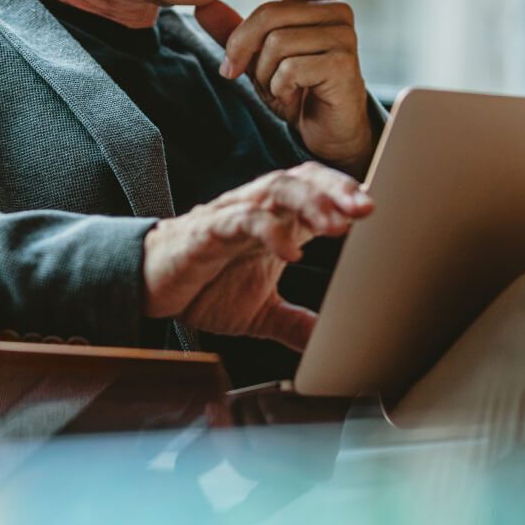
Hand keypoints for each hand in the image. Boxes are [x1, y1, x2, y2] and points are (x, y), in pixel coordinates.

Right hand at [142, 162, 372, 351]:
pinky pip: (241, 220)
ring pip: (275, 189)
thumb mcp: (260, 312)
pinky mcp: (206, 231)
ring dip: (310, 201)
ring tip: (336, 223)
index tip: (376, 212)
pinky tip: (290, 250)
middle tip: (367, 207)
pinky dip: (268, 231)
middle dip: (337, 190)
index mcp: (276, 222)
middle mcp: (257, 210)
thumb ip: (297, 324)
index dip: (346, 196)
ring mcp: (232, 216)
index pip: (317, 192)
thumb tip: (330, 346)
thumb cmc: (203, 287)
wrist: (148, 288)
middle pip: (302, 179)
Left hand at [195, 0, 372, 176]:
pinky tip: (293, 97)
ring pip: (277, 43)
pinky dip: (280, 88)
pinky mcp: (343, 61)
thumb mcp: (258, 58)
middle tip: (232, 73)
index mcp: (314, 2)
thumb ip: (234, 32)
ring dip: (265, 75)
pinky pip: (290, 68)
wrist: (328, 130)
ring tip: (278, 88)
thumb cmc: (298, 90)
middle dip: (241, 48)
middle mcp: (334, 11)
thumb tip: (202, 6)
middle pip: (268, 14)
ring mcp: (342, 35)